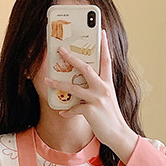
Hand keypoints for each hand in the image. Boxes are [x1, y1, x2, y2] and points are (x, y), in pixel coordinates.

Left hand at [43, 30, 137, 162]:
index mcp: (107, 83)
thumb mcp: (106, 99)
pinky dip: (67, 111)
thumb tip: (81, 85)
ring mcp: (97, 99)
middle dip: (72, 58)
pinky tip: (62, 113)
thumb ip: (96, 90)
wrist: (118, 134)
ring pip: (74, 87)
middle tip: (61, 50)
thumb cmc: (109, 117)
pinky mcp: (91, 110)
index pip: (106, 60)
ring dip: (58, 84)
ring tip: (47, 80)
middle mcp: (103, 88)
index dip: (104, 46)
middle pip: (86, 68)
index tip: (102, 32)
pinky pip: (74, 109)